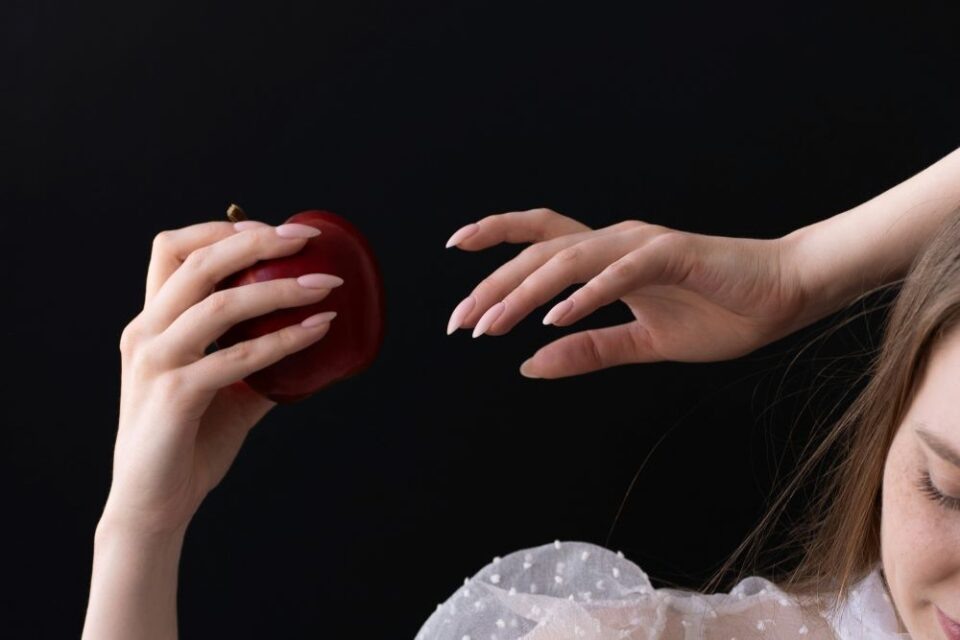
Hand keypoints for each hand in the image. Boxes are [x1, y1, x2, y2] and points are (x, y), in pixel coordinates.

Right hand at [104, 220, 340, 534]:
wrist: (154, 505)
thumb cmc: (187, 444)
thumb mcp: (223, 389)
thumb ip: (254, 360)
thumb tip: (307, 337)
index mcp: (151, 323)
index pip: (172, 250)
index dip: (222, 229)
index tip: (275, 229)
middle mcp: (145, 333)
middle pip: (197, 262)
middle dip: (256, 240)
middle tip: (308, 239)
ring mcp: (156, 362)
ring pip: (220, 303)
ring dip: (281, 287)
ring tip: (327, 285)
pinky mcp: (174, 395)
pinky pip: (239, 357)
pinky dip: (285, 338)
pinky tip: (319, 330)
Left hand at [445, 208, 809, 378]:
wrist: (783, 297)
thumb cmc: (720, 313)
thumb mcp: (641, 343)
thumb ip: (588, 350)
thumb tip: (528, 366)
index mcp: (608, 258)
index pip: (540, 238)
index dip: (496, 236)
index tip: (455, 248)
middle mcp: (617, 243)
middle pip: (540, 252)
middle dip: (494, 285)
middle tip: (459, 323)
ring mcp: (643, 246)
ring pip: (569, 259)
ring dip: (526, 292)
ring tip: (492, 325)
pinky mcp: (674, 256)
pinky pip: (620, 273)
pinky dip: (585, 295)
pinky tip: (554, 319)